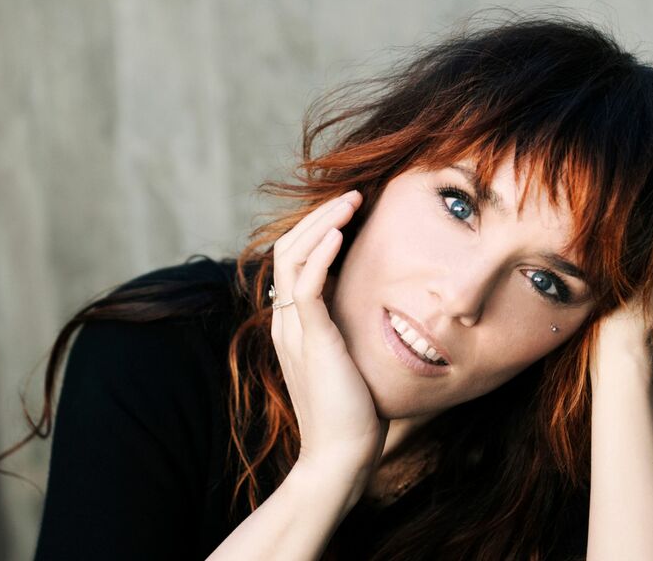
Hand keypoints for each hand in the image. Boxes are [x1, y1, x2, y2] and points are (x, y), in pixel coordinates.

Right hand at [270, 190, 388, 477]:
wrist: (342, 456)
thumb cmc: (352, 411)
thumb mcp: (346, 361)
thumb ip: (344, 332)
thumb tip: (367, 309)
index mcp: (293, 325)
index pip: (293, 263)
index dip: (316, 232)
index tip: (350, 213)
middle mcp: (285, 322)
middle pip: (287, 251)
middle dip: (317, 218)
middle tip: (352, 196)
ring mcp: (294, 330)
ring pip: (292, 259)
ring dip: (320, 224)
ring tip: (350, 201)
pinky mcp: (311, 340)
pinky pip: (306, 286)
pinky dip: (320, 254)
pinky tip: (340, 232)